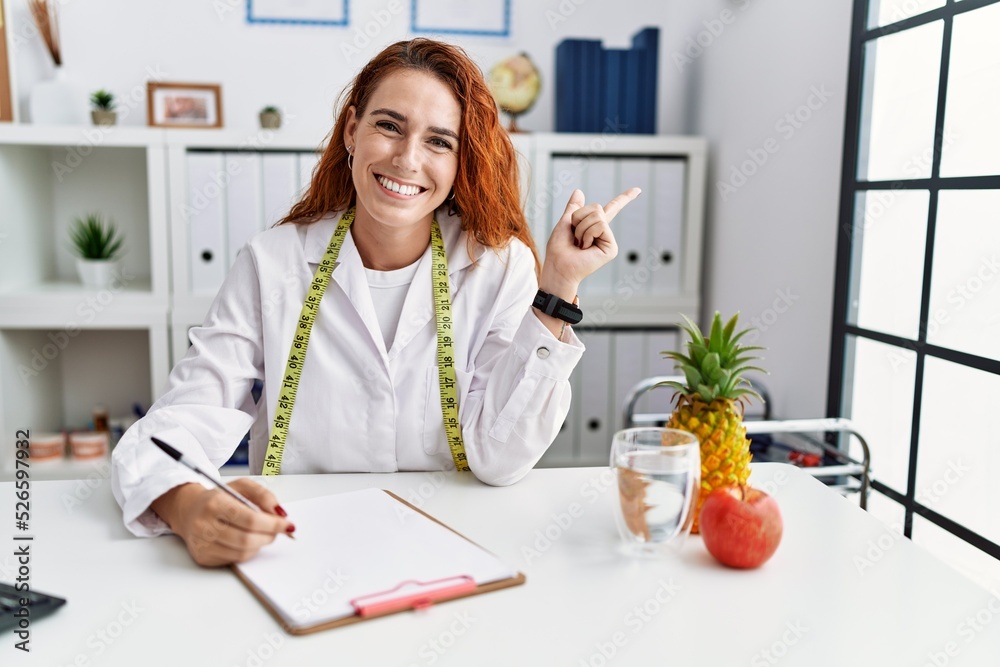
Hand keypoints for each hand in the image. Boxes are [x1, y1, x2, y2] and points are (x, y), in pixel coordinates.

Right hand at [151, 479, 293, 566]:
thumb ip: (264, 495)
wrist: (189, 510)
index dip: (273, 524)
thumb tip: (280, 513)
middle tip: (278, 530)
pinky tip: (249, 541)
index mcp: (215, 503)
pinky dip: (248, 552)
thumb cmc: (218, 498)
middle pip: (247, 539)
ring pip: (242, 552)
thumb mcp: (241, 486)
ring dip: (260, 544)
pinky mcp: (203, 557)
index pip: (250, 519)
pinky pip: (234, 560)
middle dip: (269, 536)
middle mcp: (204, 525)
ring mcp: (202, 544)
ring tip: (264, 534)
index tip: (287, 524)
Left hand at [540, 187, 640, 299]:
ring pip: (597, 216)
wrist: (558, 266)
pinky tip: (585, 247)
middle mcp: (603, 232)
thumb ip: (573, 208)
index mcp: (594, 226)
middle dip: (579, 218)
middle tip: (575, 237)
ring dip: (581, 228)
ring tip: (579, 244)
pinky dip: (588, 233)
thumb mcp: (565, 222)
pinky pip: (600, 226)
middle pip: (596, 207)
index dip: (624, 199)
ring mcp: (608, 240)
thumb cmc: (559, 248)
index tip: (637, 190)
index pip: (611, 209)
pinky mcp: (611, 248)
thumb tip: (579, 191)